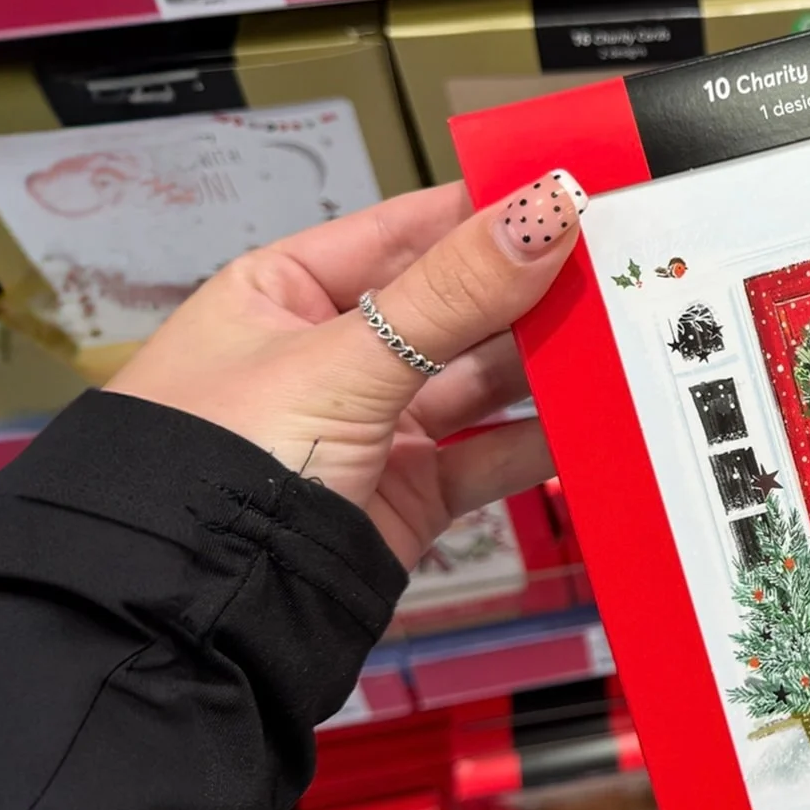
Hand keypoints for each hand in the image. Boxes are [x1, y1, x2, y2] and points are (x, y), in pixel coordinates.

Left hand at [109, 170, 584, 567]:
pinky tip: (589, 421)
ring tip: (614, 339)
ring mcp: (373, 427)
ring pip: (478, 382)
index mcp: (283, 294)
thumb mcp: (343, 361)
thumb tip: (542, 210)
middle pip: (452, 307)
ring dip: (543, 366)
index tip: (566, 195)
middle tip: (612, 267)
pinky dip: (539, 442)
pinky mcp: (409, 495)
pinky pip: (488, 455)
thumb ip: (455, 292)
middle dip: (529, 291)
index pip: (402, 233)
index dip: (484, 213)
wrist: (195, 614)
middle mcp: (330, 355)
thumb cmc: (216, 467)